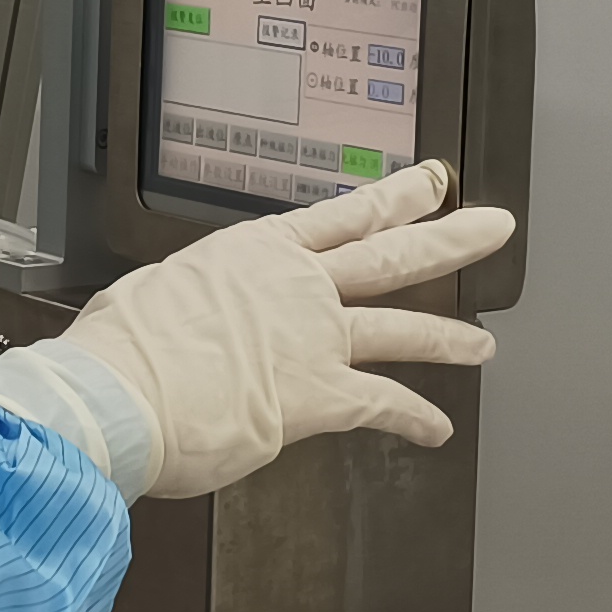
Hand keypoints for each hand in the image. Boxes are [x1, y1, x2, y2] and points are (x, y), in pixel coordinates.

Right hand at [0, 162, 515, 498]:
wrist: (119, 393)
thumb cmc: (119, 351)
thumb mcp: (155, 297)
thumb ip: (194, 305)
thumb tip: (188, 321)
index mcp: (252, 254)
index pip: (340, 216)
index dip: (392, 197)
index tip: (427, 182)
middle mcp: (296, 286)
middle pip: (391, 255)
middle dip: (449, 239)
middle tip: (493, 226)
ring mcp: (314, 338)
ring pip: (401, 329)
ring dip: (449, 336)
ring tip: (483, 344)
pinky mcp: (320, 396)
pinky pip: (382, 404)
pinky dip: (415, 418)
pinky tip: (439, 428)